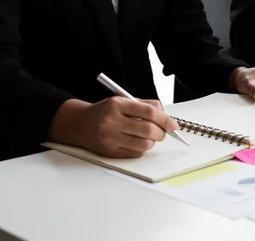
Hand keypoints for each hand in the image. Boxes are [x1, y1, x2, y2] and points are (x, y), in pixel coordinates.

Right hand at [49, 97, 178, 157]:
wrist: (81, 124)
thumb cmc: (107, 111)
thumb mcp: (124, 101)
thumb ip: (146, 106)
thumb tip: (168, 119)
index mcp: (116, 105)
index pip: (149, 112)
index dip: (165, 119)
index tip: (173, 124)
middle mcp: (111, 122)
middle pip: (148, 130)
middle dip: (162, 132)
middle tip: (163, 131)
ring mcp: (110, 139)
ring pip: (145, 145)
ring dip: (153, 141)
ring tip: (149, 136)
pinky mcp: (110, 152)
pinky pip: (136, 153)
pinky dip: (142, 148)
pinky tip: (137, 141)